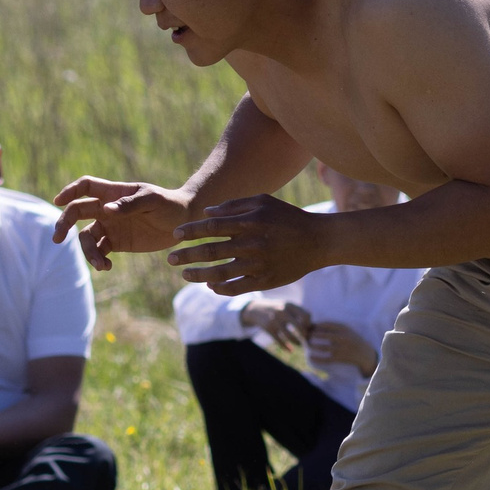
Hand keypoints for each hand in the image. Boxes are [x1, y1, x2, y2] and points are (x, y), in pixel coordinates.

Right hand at [52, 178, 192, 270]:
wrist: (184, 222)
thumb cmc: (169, 204)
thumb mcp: (152, 200)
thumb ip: (129, 204)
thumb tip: (106, 210)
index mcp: (113, 193)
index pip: (86, 187)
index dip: (70, 192)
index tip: (58, 202)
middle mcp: (107, 209)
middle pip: (76, 212)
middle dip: (64, 224)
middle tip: (57, 238)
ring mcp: (110, 227)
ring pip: (86, 238)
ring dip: (88, 252)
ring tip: (100, 265)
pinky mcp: (117, 243)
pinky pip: (100, 252)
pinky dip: (99, 261)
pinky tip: (108, 267)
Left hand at [170, 195, 330, 294]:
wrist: (319, 241)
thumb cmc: (288, 217)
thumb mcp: (263, 201)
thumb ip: (233, 205)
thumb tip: (205, 213)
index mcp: (250, 222)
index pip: (211, 227)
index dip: (191, 232)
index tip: (175, 236)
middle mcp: (252, 244)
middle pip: (211, 252)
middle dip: (186, 256)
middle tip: (170, 259)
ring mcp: (259, 265)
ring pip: (220, 273)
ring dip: (198, 275)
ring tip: (184, 274)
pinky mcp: (265, 281)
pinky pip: (237, 288)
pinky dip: (220, 288)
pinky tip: (209, 285)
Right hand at [239, 299, 311, 348]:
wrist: (256, 309)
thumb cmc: (277, 309)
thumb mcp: (286, 305)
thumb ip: (298, 313)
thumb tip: (313, 327)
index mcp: (289, 305)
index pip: (306, 316)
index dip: (309, 324)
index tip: (308, 328)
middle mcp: (282, 311)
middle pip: (300, 326)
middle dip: (305, 335)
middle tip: (306, 339)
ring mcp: (274, 320)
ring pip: (290, 336)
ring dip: (297, 342)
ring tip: (299, 344)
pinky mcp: (268, 328)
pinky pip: (280, 341)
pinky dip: (286, 347)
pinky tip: (290, 350)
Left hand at [306, 321, 378, 371]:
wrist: (365, 354)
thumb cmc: (352, 339)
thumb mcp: (346, 330)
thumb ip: (334, 326)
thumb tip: (315, 324)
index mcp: (344, 329)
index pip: (326, 324)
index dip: (316, 325)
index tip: (310, 326)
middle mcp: (342, 338)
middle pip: (322, 335)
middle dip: (312, 335)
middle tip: (306, 335)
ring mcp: (341, 349)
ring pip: (322, 347)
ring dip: (313, 345)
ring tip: (307, 344)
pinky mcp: (340, 358)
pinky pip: (326, 359)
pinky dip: (317, 358)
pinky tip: (310, 356)